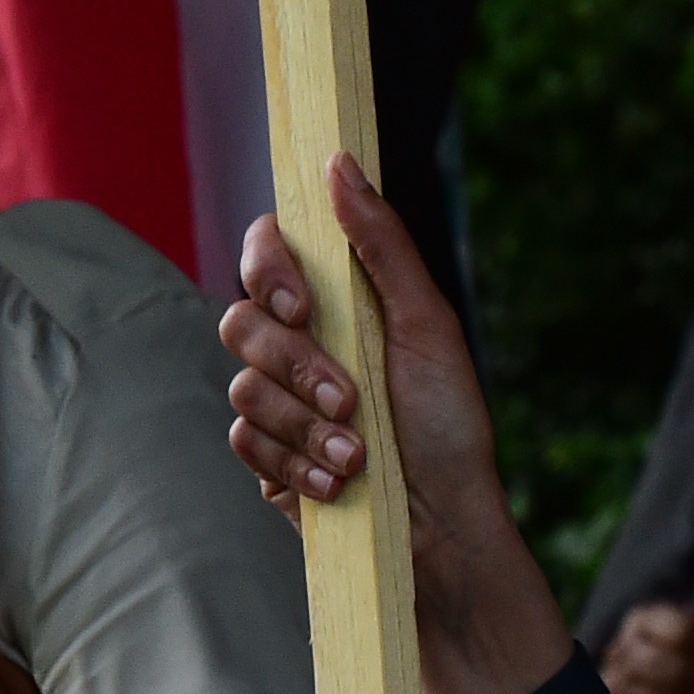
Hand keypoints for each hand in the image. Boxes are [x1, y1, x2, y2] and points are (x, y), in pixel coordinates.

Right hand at [223, 157, 575, 693]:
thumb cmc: (451, 425)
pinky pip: (245, 443)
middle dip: (299, 365)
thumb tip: (339, 159)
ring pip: (244, 387)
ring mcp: (281, 404)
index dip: (271, 269)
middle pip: (242, 320)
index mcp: (340, 301)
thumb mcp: (428, 325)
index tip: (304, 306)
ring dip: (306, 424)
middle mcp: (302, 345)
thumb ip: (381, 243)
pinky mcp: (268, 460)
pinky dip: (294, 464)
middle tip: (353, 400)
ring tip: (360, 456)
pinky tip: (339, 486)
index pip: (268, 252)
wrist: (447, 533)